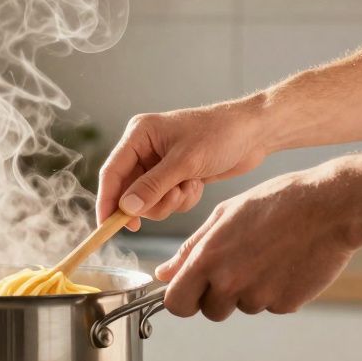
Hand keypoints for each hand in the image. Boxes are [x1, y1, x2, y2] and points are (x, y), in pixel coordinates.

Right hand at [98, 98, 268, 229]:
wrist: (255, 133)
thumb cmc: (221, 134)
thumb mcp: (184, 162)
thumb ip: (153, 186)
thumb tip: (126, 208)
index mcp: (139, 135)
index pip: (111, 172)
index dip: (107, 201)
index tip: (107, 226)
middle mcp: (144, 149)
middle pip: (129, 191)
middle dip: (152, 201)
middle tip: (174, 197)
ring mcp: (160, 164)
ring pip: (149, 200)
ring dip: (170, 201)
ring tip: (190, 186)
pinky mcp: (175, 176)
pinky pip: (167, 200)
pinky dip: (182, 199)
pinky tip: (198, 184)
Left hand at [153, 165, 360, 318]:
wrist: (330, 207)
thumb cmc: (277, 202)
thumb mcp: (224, 215)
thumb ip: (190, 249)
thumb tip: (164, 273)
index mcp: (208, 259)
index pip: (176, 303)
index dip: (181, 299)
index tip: (190, 291)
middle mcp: (230, 283)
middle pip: (209, 311)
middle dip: (216, 296)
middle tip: (237, 266)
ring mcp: (259, 297)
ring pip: (242, 307)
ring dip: (248, 291)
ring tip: (266, 255)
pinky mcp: (286, 305)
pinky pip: (270, 306)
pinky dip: (275, 291)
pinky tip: (286, 263)